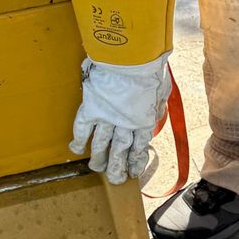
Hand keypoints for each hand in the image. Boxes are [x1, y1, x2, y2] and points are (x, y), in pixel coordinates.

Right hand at [70, 54, 171, 183]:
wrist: (131, 59)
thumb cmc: (149, 69)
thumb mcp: (161, 89)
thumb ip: (157, 105)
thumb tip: (156, 115)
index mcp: (143, 120)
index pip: (139, 147)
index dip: (135, 161)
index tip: (133, 171)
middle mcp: (125, 124)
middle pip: (120, 151)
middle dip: (116, 168)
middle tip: (114, 179)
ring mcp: (107, 117)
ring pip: (101, 145)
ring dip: (99, 159)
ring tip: (96, 169)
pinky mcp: (91, 108)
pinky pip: (82, 129)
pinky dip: (79, 141)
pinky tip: (77, 150)